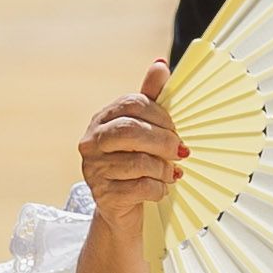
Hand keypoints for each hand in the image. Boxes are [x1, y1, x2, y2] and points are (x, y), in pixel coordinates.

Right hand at [80, 62, 181, 235]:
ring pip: (138, 162)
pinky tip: (159, 189)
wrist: (122, 208)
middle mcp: (92, 142)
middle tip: (181, 150)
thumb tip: (160, 64)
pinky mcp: (104, 196)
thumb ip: (151, 97)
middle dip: (163, 141)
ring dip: (163, 169)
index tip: (175, 128)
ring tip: (170, 173)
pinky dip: (158, 189)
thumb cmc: (135, 163)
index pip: (132, 104)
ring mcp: (94, 170)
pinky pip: (140, 187)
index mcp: (102, 120)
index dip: (160, 115)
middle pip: (131, 131)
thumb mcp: (144, 128)